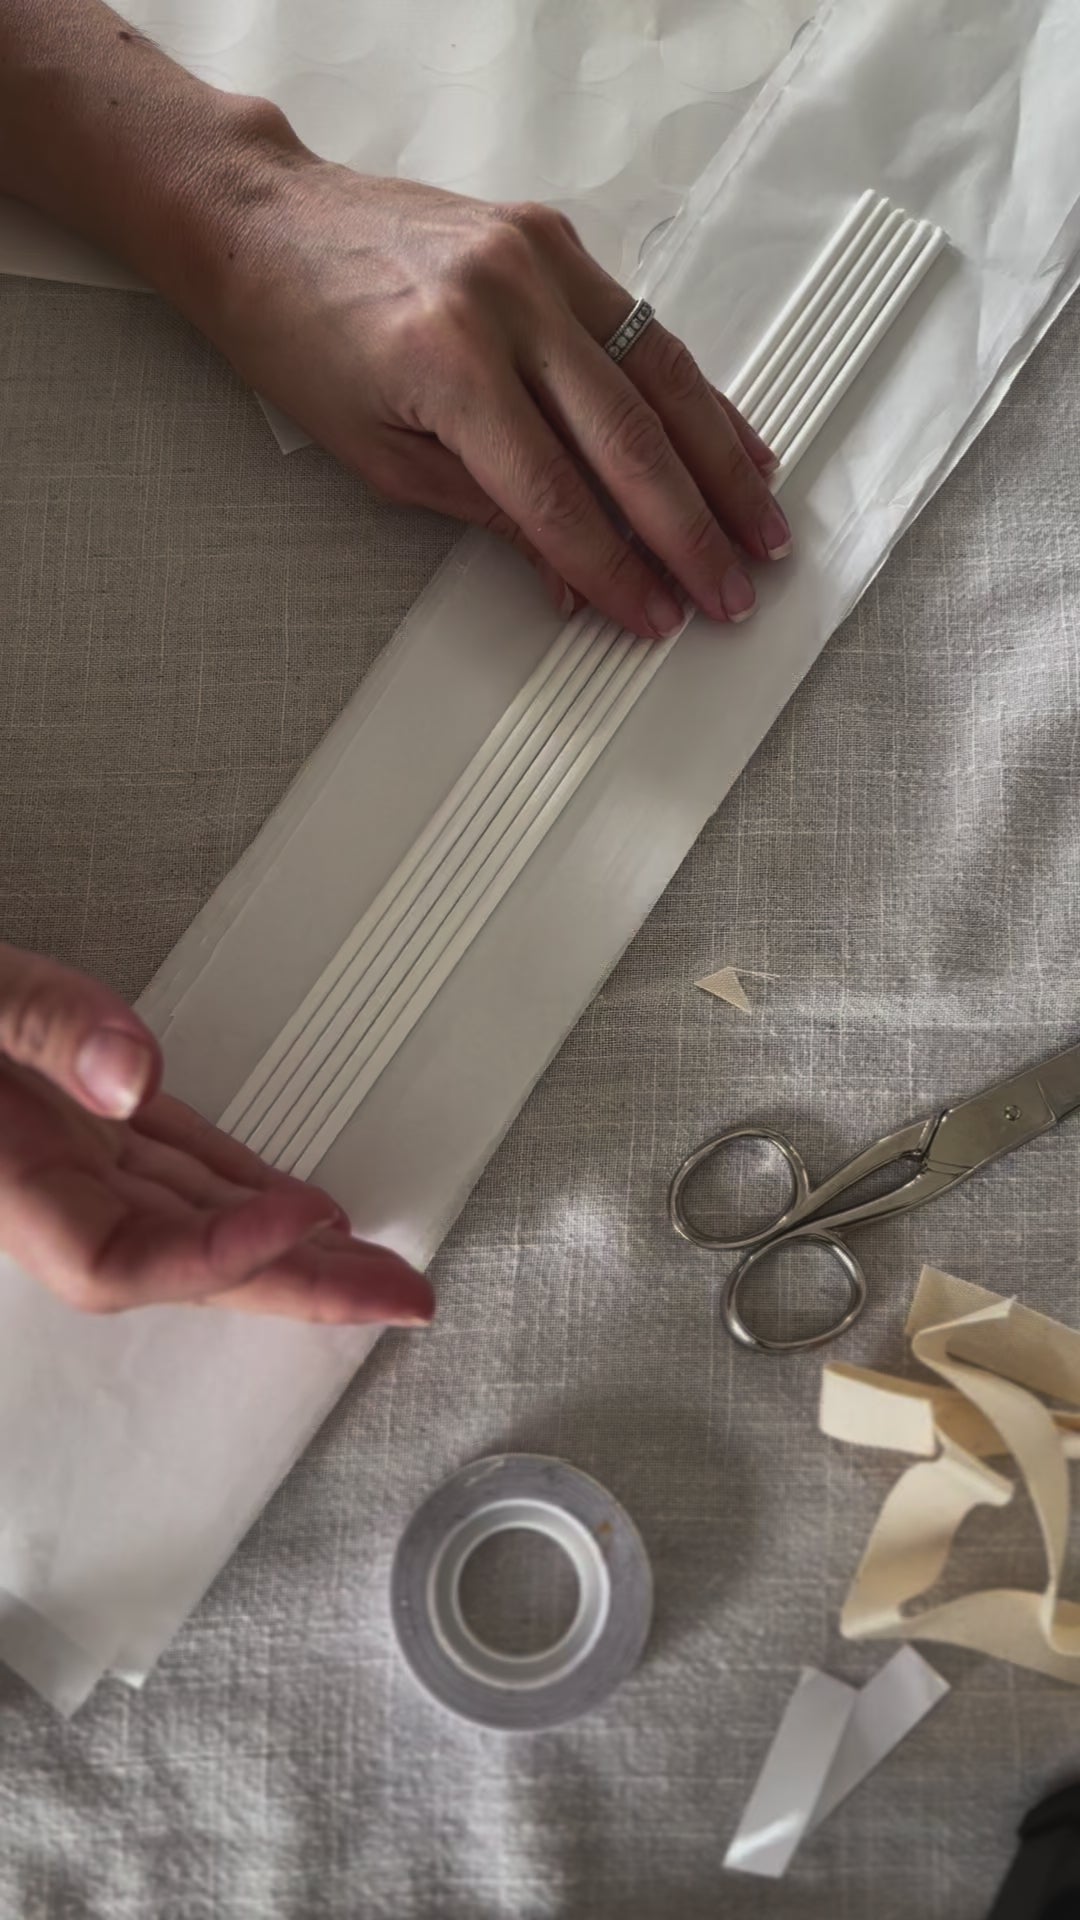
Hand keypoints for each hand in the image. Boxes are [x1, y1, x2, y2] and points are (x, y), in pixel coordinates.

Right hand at [0, 942, 433, 1324]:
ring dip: (287, 1245)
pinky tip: (297, 1203)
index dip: (217, 1253)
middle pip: (181, 1265)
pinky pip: (175, 1173)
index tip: (311, 1217)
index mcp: (3, 1176)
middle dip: (296, 1288)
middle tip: (402, 1299)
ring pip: (192, 1222)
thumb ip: (40, 1022)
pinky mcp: (80, 1127)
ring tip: (378, 1266)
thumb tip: (134, 1075)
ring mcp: (64, 1161)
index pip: (119, 1255)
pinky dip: (240, 1189)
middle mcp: (40, 1187)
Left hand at [200, 163, 791, 636]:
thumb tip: (574, 577)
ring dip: (722, 463)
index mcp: (448, 365)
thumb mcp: (377, 456)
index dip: (615, 568)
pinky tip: (737, 444)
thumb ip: (487, 513)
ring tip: (761, 531)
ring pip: (660, 376)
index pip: (557, 494)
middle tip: (731, 592)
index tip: (657, 617)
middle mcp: (506, 302)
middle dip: (690, 530)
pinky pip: (644, 329)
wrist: (261, 224)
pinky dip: (695, 395)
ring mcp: (539, 260)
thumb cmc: (296, 339)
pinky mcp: (554, 240)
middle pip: (630, 438)